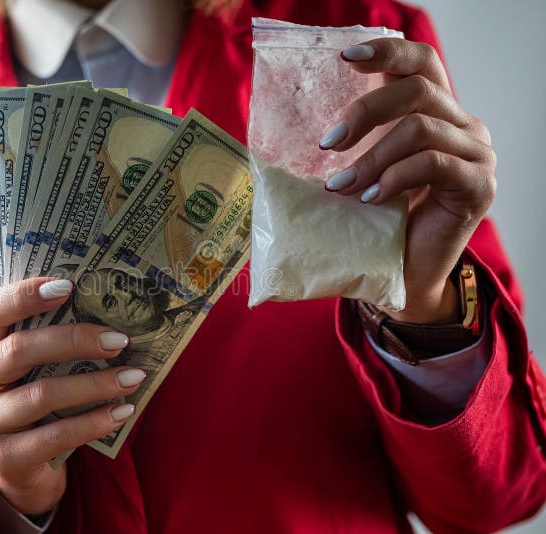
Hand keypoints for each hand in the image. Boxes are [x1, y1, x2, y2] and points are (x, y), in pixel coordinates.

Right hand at [0, 278, 144, 514]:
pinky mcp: (4, 460)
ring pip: (42, 394)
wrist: (15, 472)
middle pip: (19, 350)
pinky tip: (123, 411)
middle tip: (118, 340)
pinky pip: (57, 435)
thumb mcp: (27, 371)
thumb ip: (47, 344)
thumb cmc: (31, 405)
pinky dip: (95, 421)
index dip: (24, 295)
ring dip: (95, 383)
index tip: (69, 285)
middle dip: (74, 340)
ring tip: (133, 377)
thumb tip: (109, 315)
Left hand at [320, 38, 495, 322]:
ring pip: (420, 128)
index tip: (345, 58)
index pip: (421, 63)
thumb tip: (289, 128)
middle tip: (327, 144)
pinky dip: (395, 177)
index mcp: (436, 113)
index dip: (387, 51)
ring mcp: (476, 154)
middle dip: (365, 112)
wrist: (404, 277)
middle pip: (418, 89)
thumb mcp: (362, 172)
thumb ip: (352, 142)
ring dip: (371, 157)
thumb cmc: (377, 223)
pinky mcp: (478, 186)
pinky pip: (434, 164)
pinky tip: (370, 199)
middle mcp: (463, 126)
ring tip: (339, 186)